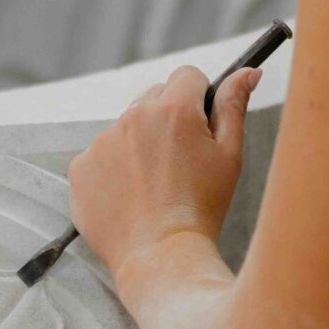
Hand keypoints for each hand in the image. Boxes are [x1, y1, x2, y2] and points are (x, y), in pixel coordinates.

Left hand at [67, 65, 262, 289]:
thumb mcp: (229, 156)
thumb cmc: (202, 209)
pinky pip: (100, 156)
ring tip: (155, 185)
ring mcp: (102, 142)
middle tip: (179, 161)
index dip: (198, 97)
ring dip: (139, 144)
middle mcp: (132, 117)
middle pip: (153, 97)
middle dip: (168, 119)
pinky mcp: (80, 167)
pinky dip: (113, 170)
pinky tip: (130, 196)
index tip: (200, 123)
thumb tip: (247, 71)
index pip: (186, 76)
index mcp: (174, 109)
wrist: (161, 257)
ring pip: (125, 127)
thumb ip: (234, 106)